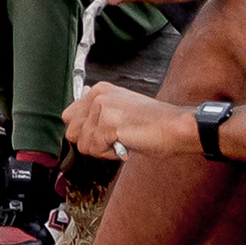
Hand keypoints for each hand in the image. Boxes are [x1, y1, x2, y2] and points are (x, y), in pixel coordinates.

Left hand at [65, 81, 199, 162]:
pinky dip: (110, 154)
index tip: (106, 133)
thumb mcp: (121, 109)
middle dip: (92, 142)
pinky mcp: (108, 123)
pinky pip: (95, 149)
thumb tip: (80, 97)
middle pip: (72, 132)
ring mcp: (102, 108)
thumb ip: (98, 107)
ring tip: (123, 140)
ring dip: (103, 150)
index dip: (86, 132)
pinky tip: (126, 144)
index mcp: (99, 90)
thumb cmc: (153, 123)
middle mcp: (97, 95)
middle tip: (115, 139)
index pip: (69, 117)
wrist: (176, 127)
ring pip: (83, 144)